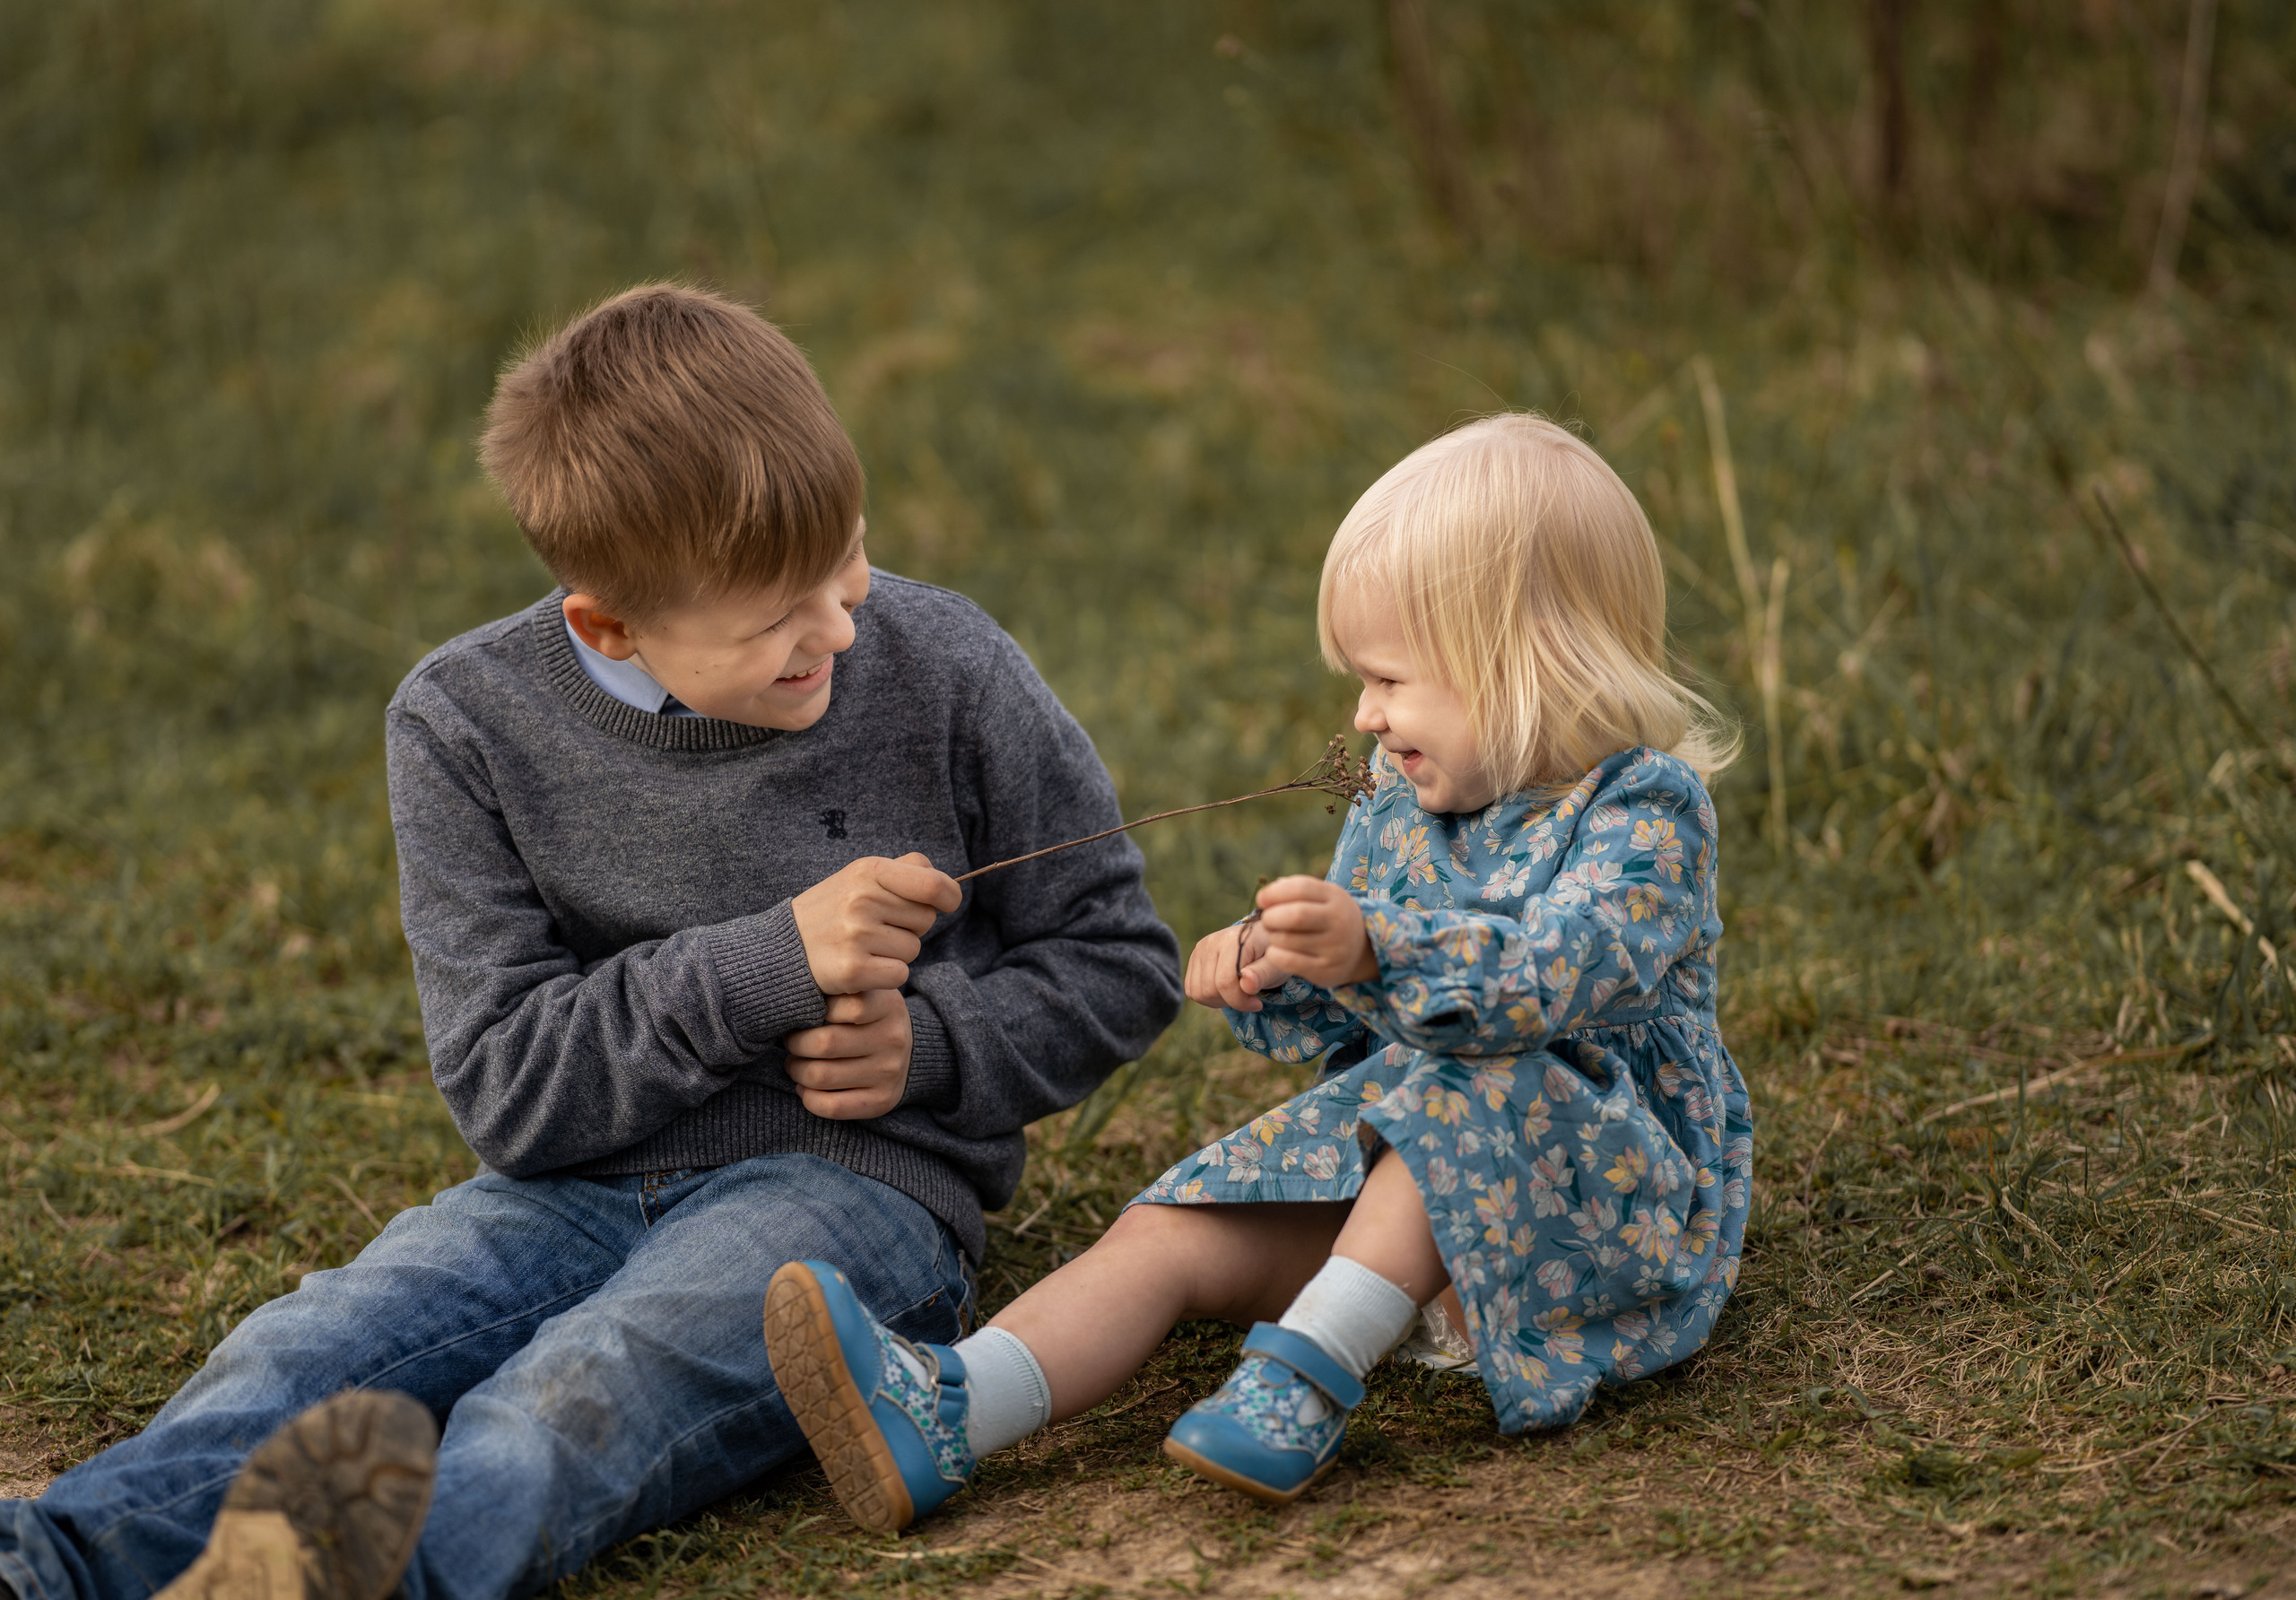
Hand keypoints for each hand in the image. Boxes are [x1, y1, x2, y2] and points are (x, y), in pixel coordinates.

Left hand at [783, 988, 912, 1118]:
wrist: (906, 1051)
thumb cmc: (867, 1017)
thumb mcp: (862, 992)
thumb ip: (835, 990)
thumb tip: (793, 999)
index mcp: (887, 1005)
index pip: (848, 1005)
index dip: (817, 1008)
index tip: (807, 1012)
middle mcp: (893, 1039)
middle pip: (825, 1043)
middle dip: (795, 1044)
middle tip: (790, 1041)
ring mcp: (889, 1072)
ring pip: (822, 1076)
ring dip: (797, 1071)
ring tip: (794, 1063)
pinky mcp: (882, 1100)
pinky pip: (832, 1106)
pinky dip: (808, 1098)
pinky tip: (805, 1087)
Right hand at [792, 853, 961, 994]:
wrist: (783, 949)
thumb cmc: (833, 911)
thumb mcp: (859, 878)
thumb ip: (903, 871)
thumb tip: (944, 883)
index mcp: (868, 872)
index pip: (933, 884)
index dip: (949, 895)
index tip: (948, 902)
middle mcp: (862, 901)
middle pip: (926, 919)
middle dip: (911, 926)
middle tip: (879, 927)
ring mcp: (857, 936)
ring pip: (913, 949)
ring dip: (897, 952)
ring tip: (865, 946)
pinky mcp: (854, 970)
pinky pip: (900, 974)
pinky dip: (887, 975)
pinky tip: (863, 966)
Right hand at [1184, 918, 1279, 1011]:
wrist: (1261, 939)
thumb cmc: (1271, 954)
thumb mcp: (1276, 966)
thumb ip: (1263, 974)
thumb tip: (1246, 983)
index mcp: (1233, 941)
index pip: (1225, 982)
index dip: (1241, 1001)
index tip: (1257, 1003)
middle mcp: (1211, 942)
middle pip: (1209, 990)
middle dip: (1230, 1001)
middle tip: (1248, 996)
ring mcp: (1200, 949)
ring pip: (1197, 992)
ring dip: (1218, 1000)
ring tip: (1237, 991)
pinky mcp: (1194, 957)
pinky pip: (1191, 989)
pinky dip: (1208, 997)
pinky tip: (1225, 989)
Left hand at [1253, 876, 1378, 989]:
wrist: (1362, 949)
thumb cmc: (1329, 917)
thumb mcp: (1322, 897)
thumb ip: (1295, 891)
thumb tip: (1265, 896)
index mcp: (1336, 897)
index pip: (1301, 888)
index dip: (1274, 893)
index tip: (1261, 899)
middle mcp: (1339, 921)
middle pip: (1296, 915)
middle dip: (1271, 917)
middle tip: (1267, 920)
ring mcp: (1334, 948)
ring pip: (1288, 939)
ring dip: (1272, 936)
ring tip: (1274, 935)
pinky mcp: (1325, 971)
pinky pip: (1288, 961)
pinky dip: (1274, 954)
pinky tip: (1276, 950)